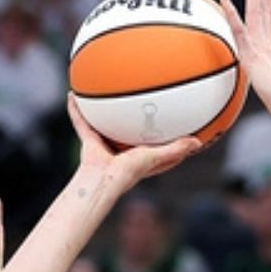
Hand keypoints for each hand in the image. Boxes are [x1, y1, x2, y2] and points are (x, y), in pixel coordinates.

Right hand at [68, 96, 201, 183]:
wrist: (102, 179)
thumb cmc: (128, 174)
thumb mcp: (156, 157)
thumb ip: (176, 149)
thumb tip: (197, 142)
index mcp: (138, 155)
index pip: (151, 144)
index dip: (160, 135)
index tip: (170, 122)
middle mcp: (120, 149)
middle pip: (126, 129)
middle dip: (130, 117)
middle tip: (139, 98)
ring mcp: (103, 144)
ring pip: (102, 123)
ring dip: (101, 110)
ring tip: (103, 92)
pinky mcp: (88, 140)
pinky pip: (81, 121)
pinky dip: (75, 109)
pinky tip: (73, 94)